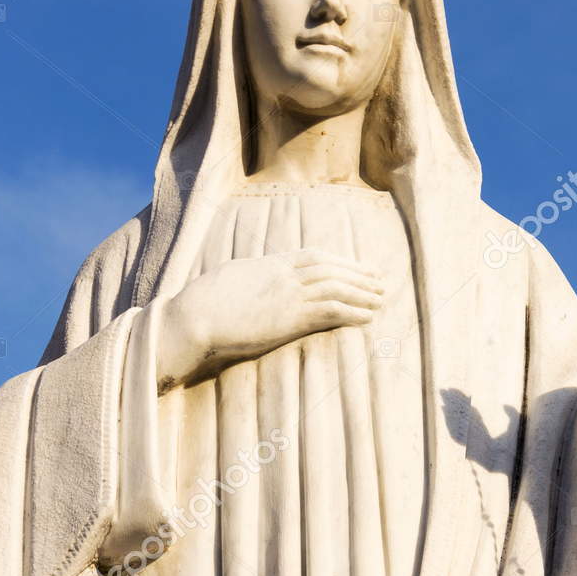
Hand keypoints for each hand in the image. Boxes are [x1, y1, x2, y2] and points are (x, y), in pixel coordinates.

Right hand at [155, 249, 384, 389]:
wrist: (196, 317)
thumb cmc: (205, 301)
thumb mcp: (233, 277)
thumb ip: (253, 275)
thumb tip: (258, 277)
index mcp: (271, 264)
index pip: (315, 256)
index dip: (341, 260)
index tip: (357, 264)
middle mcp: (285, 275)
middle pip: (332, 269)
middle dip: (358, 274)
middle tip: (380, 280)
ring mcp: (289, 295)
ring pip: (337, 288)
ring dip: (362, 293)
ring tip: (380, 299)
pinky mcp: (290, 318)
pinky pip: (331, 311)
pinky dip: (353, 312)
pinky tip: (367, 317)